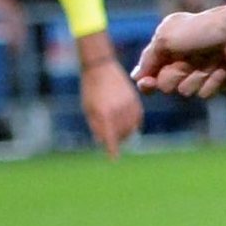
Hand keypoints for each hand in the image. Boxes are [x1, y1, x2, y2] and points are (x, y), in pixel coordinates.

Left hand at [76, 36, 141, 155]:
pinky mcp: (135, 99)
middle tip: (111, 140)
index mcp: (104, 113)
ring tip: (118, 132)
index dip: (112, 150)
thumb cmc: (90, 88)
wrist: (100, 66)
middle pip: (122, 134)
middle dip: (116, 140)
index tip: (113, 159)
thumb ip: (96, 126)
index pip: (110, 137)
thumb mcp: (88, 108)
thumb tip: (103, 142)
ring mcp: (128, 104)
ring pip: (131, 127)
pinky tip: (128, 125)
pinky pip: (138, 118)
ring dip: (125, 133)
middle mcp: (119, 110)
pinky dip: (134, 124)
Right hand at [131, 4, 225, 100]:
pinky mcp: (215, 83)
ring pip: (185, 91)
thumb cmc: (201, 30)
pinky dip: (212, 81)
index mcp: (168, 48)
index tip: (147, 83)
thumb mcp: (167, 37)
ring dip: (196, 77)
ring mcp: (198, 73)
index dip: (147, 81)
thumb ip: (149, 58)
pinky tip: (222, 68)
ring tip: (210, 61)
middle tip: (187, 63)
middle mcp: (181, 62)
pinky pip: (205, 94)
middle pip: (165, 85)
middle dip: (174, 76)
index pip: (149, 73)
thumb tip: (135, 76)